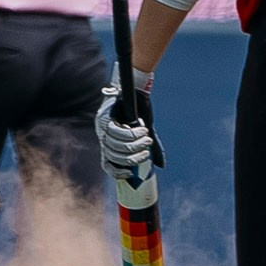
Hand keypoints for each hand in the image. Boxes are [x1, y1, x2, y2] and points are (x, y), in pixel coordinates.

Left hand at [95, 66, 163, 180]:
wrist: (137, 91)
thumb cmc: (141, 112)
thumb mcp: (146, 133)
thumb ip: (153, 149)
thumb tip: (161, 166)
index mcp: (110, 144)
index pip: (107, 165)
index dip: (116, 172)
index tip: (130, 174)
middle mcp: (104, 138)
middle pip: (114, 157)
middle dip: (132, 158)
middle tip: (146, 152)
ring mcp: (104, 128)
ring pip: (116, 146)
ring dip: (134, 145)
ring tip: (146, 140)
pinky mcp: (107, 118)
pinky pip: (117, 132)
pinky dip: (131, 134)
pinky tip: (141, 131)